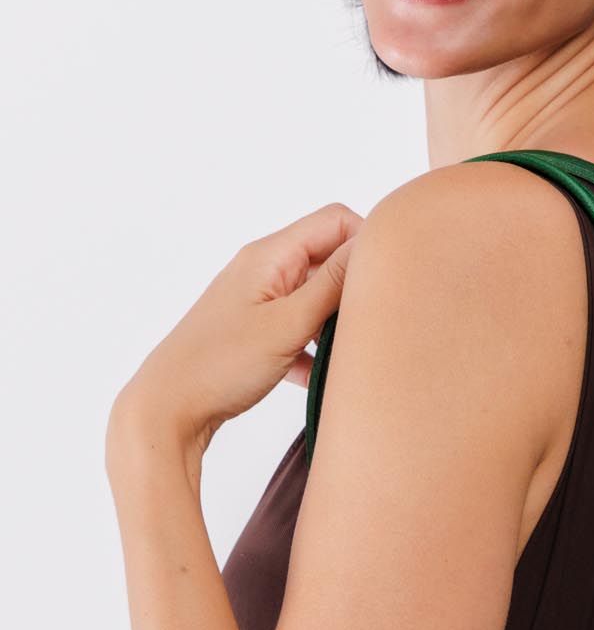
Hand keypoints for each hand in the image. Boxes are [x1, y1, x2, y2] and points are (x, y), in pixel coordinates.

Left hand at [116, 202, 362, 453]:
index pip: (336, 221)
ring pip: (319, 296)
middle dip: (358, 285)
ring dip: (339, 318)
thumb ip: (332, 285)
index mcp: (269, 256)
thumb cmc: (219, 365)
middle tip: (376, 320)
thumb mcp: (288, 324)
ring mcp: (260, 301)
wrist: (168, 408)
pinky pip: (303, 329)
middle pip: (329, 257)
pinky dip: (318, 348)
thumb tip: (372, 246)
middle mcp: (265, 270)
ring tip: (352, 349)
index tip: (389, 282)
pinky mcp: (258, 333)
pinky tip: (321, 375)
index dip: (368, 244)